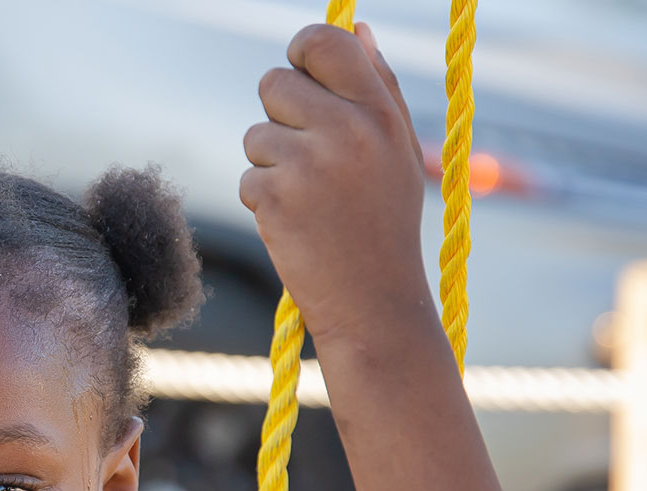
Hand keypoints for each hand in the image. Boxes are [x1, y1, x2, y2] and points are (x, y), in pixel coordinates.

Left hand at [239, 23, 431, 347]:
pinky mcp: (275, 197)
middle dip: (280, 116)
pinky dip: (263, 200)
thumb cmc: (385, 226)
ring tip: (310, 199)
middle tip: (309, 158)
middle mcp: (346, 130)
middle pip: (274, 83)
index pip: (324, 41)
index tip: (300, 73)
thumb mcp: (398, 154)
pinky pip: (247, 177)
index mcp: (379, 112)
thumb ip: (378, 88)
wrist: (373, 304)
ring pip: (255, 135)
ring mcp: (308, 164)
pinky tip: (296, 224)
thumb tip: (356, 29)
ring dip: (270, 164)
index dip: (301, 53)